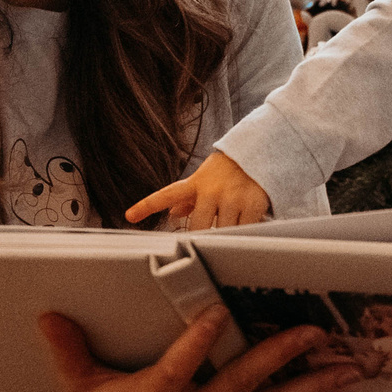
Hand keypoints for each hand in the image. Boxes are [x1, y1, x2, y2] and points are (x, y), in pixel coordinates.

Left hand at [126, 150, 270, 227]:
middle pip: (199, 227)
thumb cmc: (229, 169)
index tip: (130, 216)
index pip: (166, 195)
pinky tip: (246, 228)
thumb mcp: (205, 179)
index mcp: (196, 183)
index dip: (146, 205)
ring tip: (232, 229)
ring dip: (226, 237)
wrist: (261, 148)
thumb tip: (174, 215)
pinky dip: (244, 234)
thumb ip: (189, 199)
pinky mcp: (253, 203)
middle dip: (203, 237)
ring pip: (223, 232)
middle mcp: (212, 190)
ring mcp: (233, 197)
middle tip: (208, 242)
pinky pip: (245, 230)